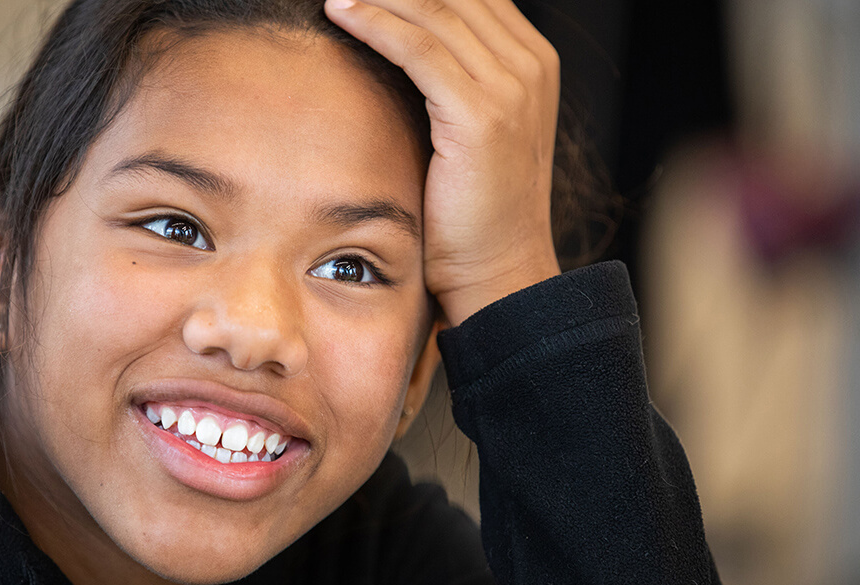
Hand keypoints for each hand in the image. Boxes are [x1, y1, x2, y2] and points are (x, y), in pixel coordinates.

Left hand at [325, 0, 561, 325]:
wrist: (499, 271)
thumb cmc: (474, 211)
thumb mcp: (475, 132)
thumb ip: (454, 81)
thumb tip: (401, 44)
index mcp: (532, 62)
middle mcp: (530, 65)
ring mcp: (511, 88)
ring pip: (434, 11)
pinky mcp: (481, 115)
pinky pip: (419, 50)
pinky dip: (375, 24)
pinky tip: (340, 11)